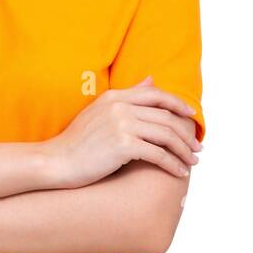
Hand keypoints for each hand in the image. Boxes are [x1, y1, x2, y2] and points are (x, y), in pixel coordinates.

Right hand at [40, 76, 201, 188]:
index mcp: (115, 96)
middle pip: (166, 117)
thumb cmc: (77, 142)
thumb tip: (151, 79)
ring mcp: (121, 124)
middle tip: (197, 149)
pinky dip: (173, 164)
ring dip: (184, 151)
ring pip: (167, 135)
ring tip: (192, 162)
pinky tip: (179, 173)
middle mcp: (120, 106)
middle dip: (186, 135)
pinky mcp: (123, 145)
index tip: (192, 118)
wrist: (55, 161)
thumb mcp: (100, 111)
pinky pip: (158, 154)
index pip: (157, 95)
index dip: (178, 105)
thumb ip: (127, 95)